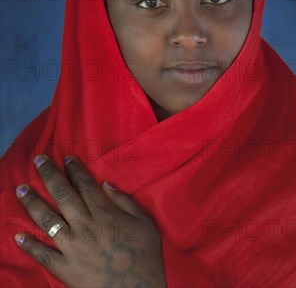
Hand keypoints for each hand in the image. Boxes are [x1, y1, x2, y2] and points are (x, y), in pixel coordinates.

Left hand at [14, 155, 166, 287]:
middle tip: (38, 160)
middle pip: (63, 195)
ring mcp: (73, 248)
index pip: (85, 185)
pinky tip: (18, 236)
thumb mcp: (145, 223)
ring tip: (20, 189)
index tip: (66, 158)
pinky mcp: (66, 269)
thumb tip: (105, 184)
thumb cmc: (145, 256)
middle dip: (49, 175)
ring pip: (48, 220)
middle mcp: (85, 226)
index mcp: (105, 213)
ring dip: (32, 203)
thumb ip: (125, 201)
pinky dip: (30, 246)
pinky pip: (44, 256)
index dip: (75, 169)